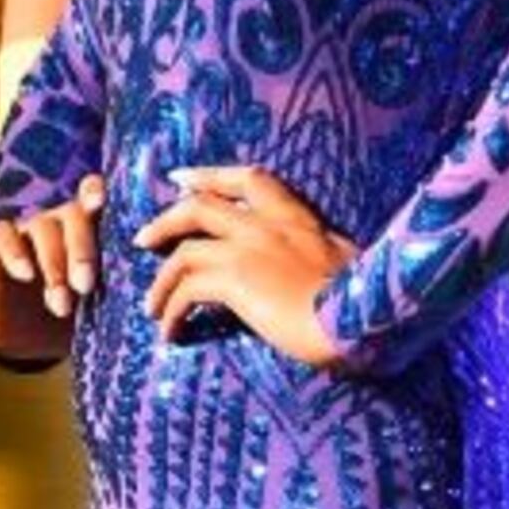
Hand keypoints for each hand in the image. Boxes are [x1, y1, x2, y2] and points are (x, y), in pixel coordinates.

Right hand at [0, 175, 104, 363]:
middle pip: (72, 215)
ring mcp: (27, 232)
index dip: (101, 195)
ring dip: (53, 264)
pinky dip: (16, 252)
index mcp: (89, 231)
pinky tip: (26, 275)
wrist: (22, 337)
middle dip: (81, 250)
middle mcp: (59, 223)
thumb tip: (161, 304)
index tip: (106, 207)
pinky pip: (5, 236)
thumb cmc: (72, 316)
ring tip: (61, 304)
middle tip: (86, 286)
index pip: (96, 198)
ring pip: (42, 227)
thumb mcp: (99, 307)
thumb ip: (122, 293)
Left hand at [132, 164, 356, 367]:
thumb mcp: (344, 259)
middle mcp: (265, 224)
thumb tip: (320, 258)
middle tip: (143, 239)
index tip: (180, 179)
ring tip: (151, 307)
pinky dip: (171, 311)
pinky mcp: (234, 280)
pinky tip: (170, 332)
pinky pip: (186, 291)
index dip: (208, 175)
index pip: (247, 178)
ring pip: (183, 253)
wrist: (363, 320)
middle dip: (165, 222)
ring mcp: (247, 249)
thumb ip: (320, 248)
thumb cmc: (365, 298)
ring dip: (161, 282)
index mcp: (296, 216)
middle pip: (198, 206)